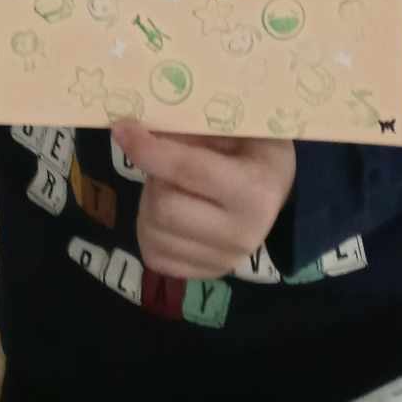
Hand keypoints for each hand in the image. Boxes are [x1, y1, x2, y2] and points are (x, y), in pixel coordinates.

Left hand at [114, 123, 296, 279]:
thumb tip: (142, 126)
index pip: (187, 170)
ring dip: (148, 202)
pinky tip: (169, 211)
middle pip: (163, 206)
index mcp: (254, 191)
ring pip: (151, 233)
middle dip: (152, 177)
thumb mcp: (235, 126)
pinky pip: (154, 255)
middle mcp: (242, 234)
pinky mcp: (205, 275)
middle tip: (162, 161)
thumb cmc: (255, 148)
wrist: (278, 192)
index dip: (148, 148)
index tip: (122, 128)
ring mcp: (224, 261)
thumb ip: (193, 128)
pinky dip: (150, 229)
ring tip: (169, 185)